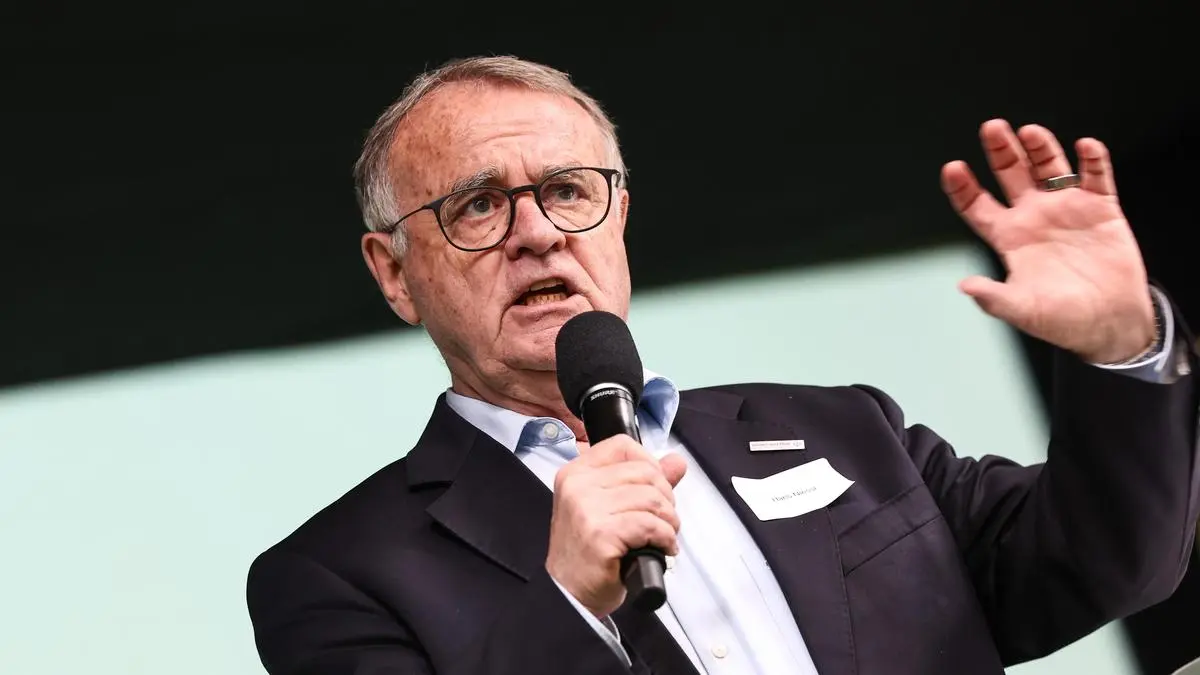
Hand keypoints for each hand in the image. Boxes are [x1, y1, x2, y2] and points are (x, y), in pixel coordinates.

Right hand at [545, 434, 686, 618]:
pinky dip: (666, 538)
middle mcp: (578, 486)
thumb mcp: (610, 509)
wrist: (568, 595)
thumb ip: (644, 482)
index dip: (650, 464)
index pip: (623, 446)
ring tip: (664, 536)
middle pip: (645, 472)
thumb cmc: (588, 554)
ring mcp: (587, 509)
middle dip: (666, 498)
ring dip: (669, 521)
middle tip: (663, 520)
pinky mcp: (601, 534)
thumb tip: (676, 462)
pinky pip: (651, 524)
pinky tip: (663, 548)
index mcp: (576, 473)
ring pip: (652, 498)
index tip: (655, 488)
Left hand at [941, 119, 1155, 363]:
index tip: (952, 168)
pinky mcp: (1101, 209)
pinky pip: (1097, 177)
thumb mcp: (1023, 310)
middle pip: (1012, 174)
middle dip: (1001, 151)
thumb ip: (994, 298)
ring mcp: (1067, 209)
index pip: (978, 206)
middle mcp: (1034, 217)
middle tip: (991, 128)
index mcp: (1010, 237)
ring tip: (1030, 132)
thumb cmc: (1062, 319)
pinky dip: (1092, 160)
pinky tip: (1085, 147)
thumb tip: (965, 286)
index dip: (963, 187)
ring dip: (1041, 148)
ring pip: (1050, 167)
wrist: (1109, 322)